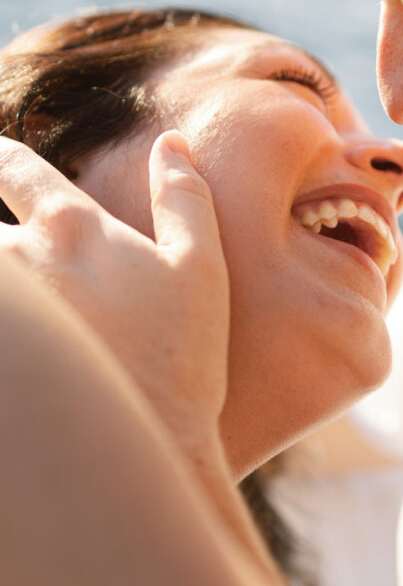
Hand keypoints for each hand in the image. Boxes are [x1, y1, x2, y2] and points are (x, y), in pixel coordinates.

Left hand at [0, 131, 230, 462]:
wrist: (150, 442)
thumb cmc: (182, 354)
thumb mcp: (200, 266)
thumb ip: (183, 197)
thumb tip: (172, 144)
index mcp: (71, 229)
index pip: (11, 164)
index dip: (0, 155)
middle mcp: (23, 260)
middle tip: (14, 244)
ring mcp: (8, 315)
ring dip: (1, 271)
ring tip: (21, 292)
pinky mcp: (3, 357)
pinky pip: (1, 327)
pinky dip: (6, 320)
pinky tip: (21, 337)